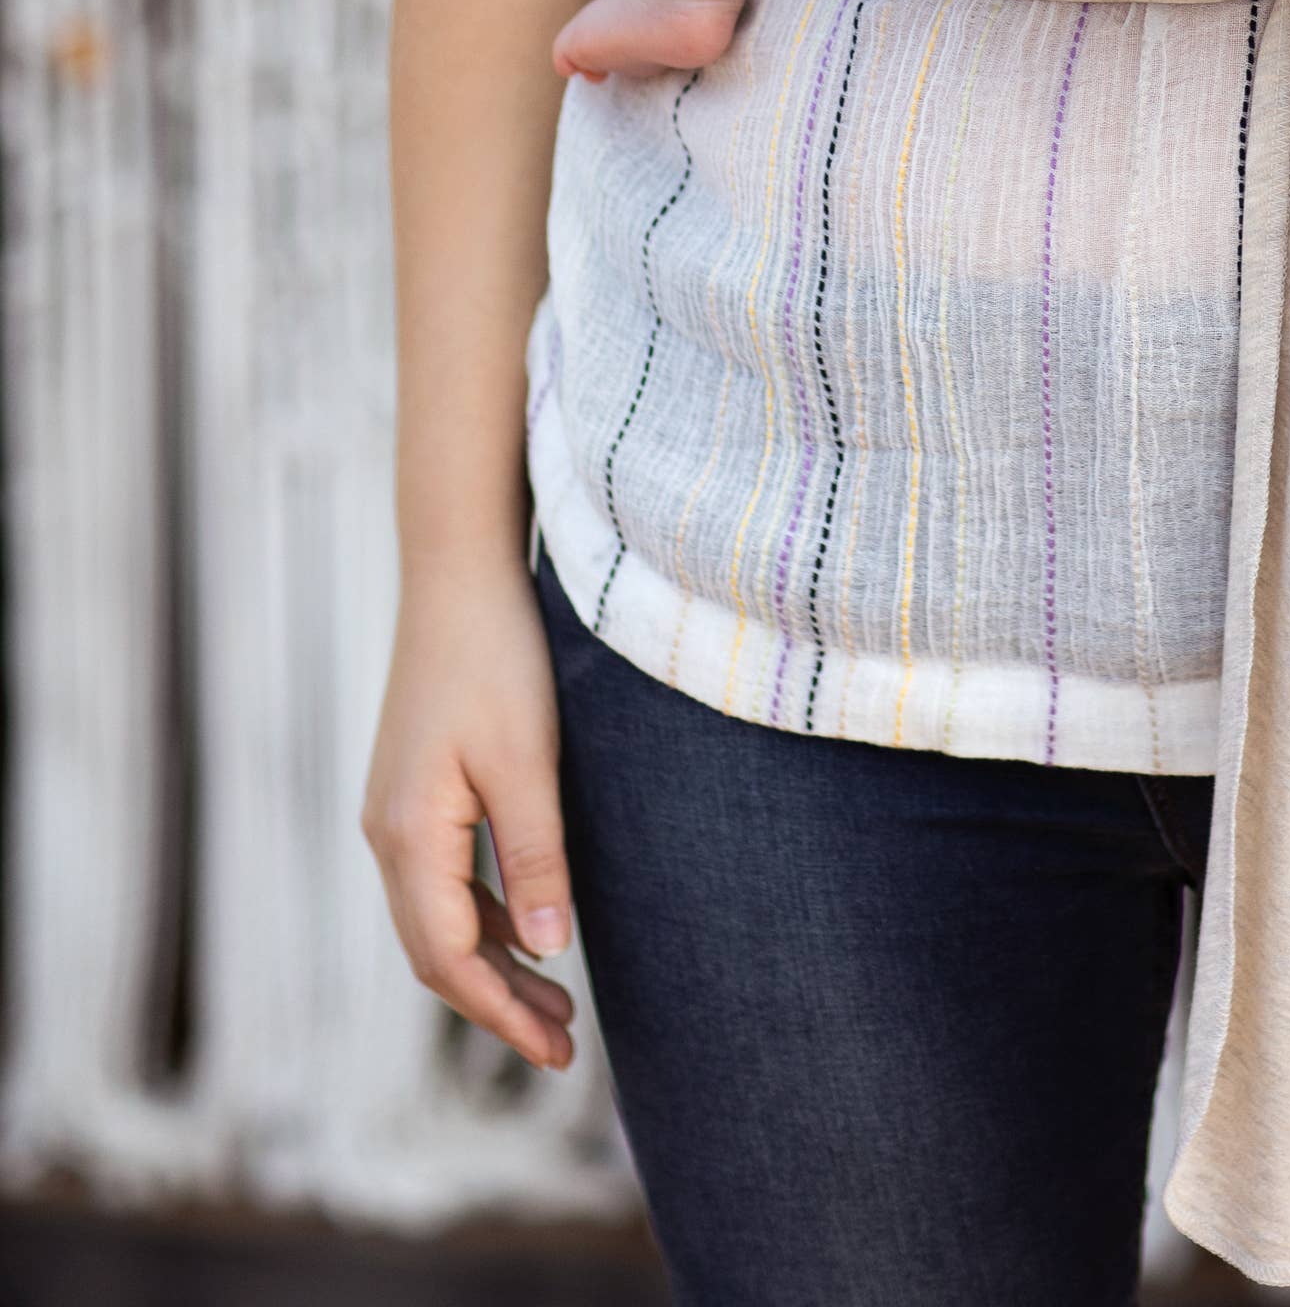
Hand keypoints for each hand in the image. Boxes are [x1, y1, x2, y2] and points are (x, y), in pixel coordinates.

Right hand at [362, 559, 577, 1071]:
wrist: (457, 573)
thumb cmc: (496, 658)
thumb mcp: (526, 761)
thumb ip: (536, 858)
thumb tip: (550, 953)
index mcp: (409, 836)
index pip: (450, 959)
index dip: (501, 1015)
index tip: (557, 1054)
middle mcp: (388, 835)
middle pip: (436, 953)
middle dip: (497, 1005)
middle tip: (563, 1046)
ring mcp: (395, 814)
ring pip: (438, 921)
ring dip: (494, 966)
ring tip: (556, 1005)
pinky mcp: (414, 792)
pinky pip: (443, 882)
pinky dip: (485, 919)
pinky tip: (529, 931)